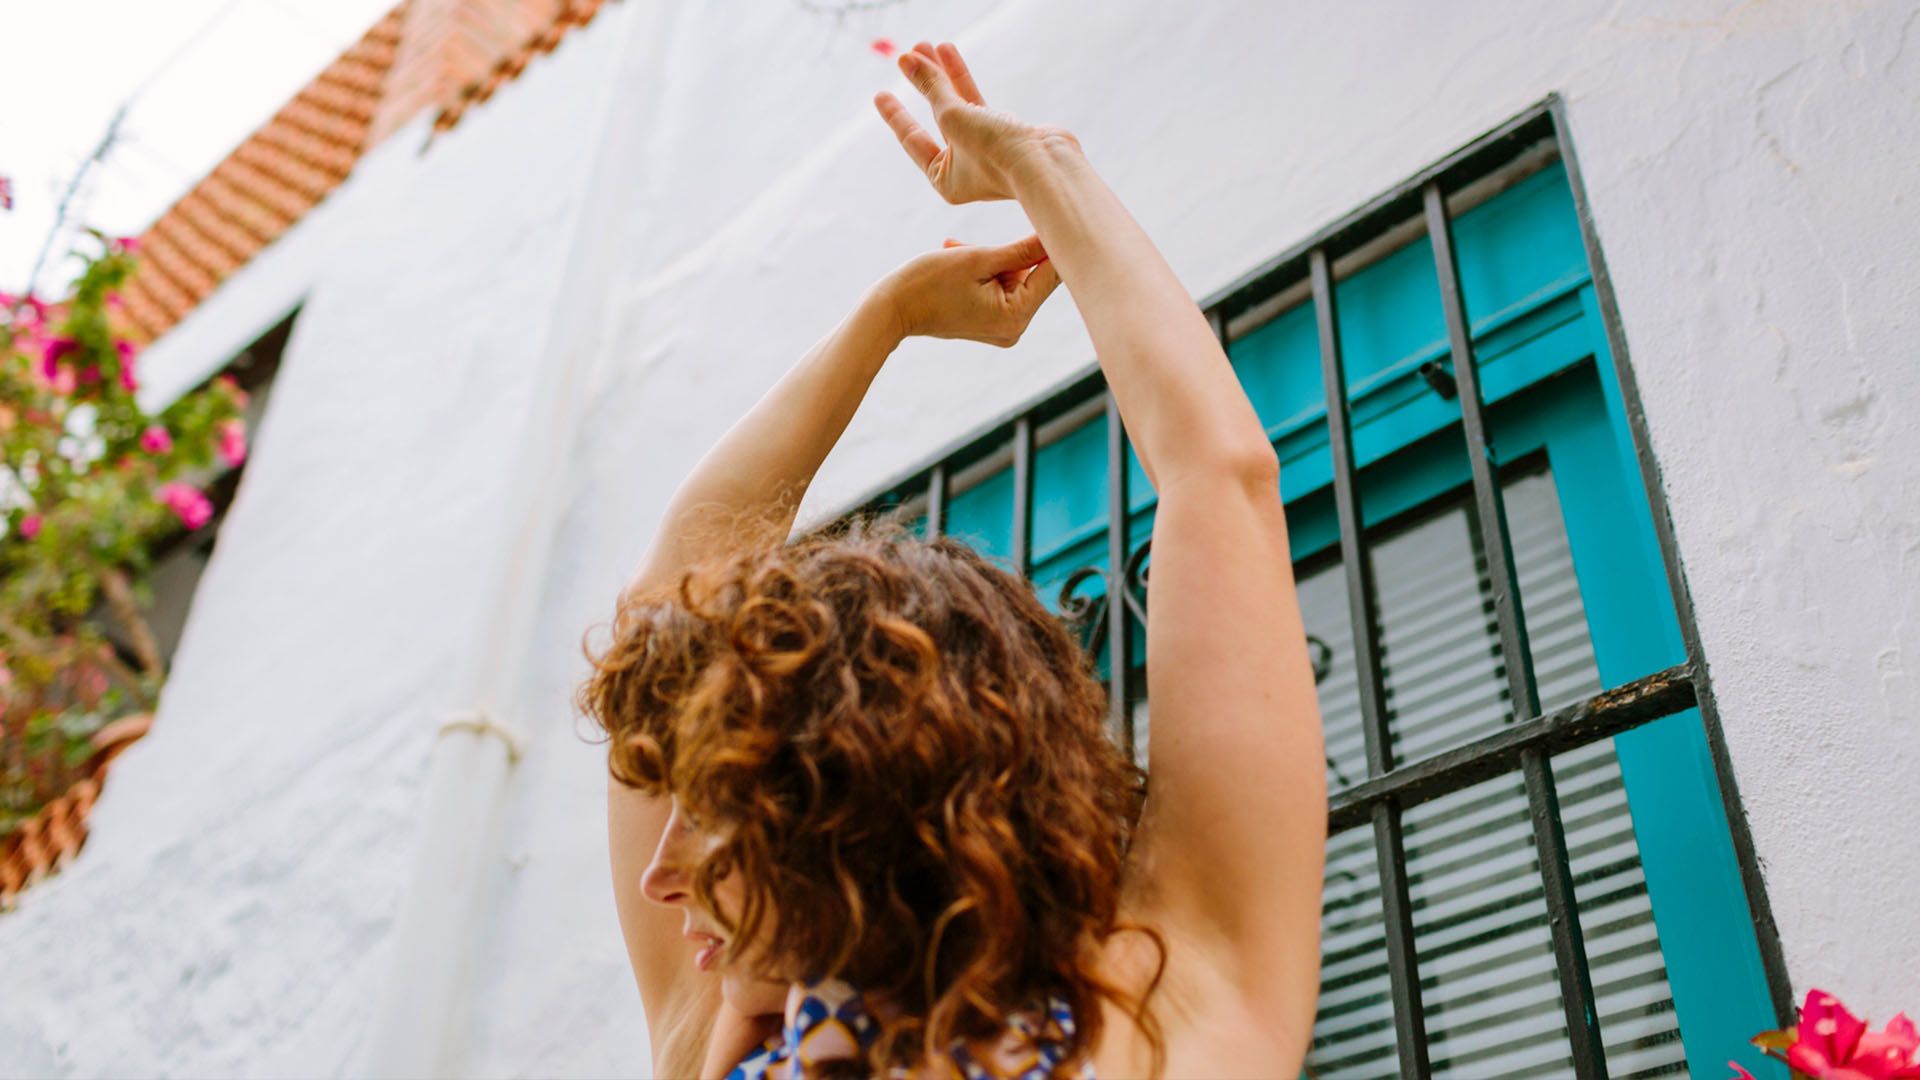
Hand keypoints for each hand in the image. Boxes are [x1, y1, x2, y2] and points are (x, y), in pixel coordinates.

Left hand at [873, 42, 1077, 203]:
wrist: (1047, 163)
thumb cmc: (995, 151)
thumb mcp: (953, 117)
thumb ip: (931, 87)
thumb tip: (908, 58)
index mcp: (945, 180)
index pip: (913, 140)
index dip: (895, 114)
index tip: (879, 95)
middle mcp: (964, 167)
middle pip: (934, 117)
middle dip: (921, 84)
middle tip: (906, 56)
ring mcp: (985, 148)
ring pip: (956, 104)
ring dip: (941, 74)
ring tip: (927, 45)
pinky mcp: (1004, 131)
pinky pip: (975, 100)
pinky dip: (961, 78)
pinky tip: (948, 53)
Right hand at [873, 235, 1061, 347]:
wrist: (891, 309)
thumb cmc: (929, 282)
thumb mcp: (978, 258)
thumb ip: (1022, 250)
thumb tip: (1055, 235)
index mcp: (1016, 316)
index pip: (1051, 273)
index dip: (1052, 243)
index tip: (1052, 216)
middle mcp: (1015, 328)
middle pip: (1032, 276)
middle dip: (1009, 252)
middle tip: (976, 241)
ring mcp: (1004, 329)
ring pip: (1014, 278)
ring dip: (992, 259)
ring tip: (957, 249)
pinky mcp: (992, 323)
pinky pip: (1000, 288)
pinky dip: (985, 271)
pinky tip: (957, 256)